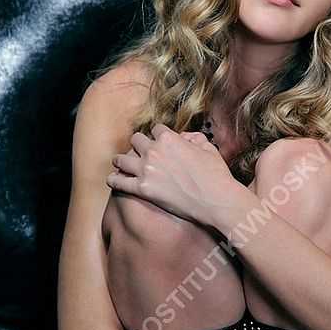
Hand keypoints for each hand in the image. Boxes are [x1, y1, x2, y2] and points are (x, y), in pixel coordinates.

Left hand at [105, 124, 238, 226]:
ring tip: (121, 164)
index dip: (157, 136)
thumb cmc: (216, 175)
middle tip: (140, 153)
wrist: (215, 200)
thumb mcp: (209, 148)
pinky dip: (114, 180)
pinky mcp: (142, 189)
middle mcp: (154, 151)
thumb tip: (185, 137)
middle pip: (135, 140)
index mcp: (169, 138)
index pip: (155, 129)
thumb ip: (194, 138)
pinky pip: (118, 181)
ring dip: (121, 160)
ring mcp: (146, 170)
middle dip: (139, 145)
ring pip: (121, 158)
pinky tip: (114, 180)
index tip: (158, 142)